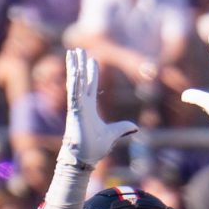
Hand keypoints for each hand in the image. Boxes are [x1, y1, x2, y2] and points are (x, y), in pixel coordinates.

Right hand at [62, 48, 137, 165]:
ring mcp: (77, 107)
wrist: (85, 158)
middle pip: (80, 80)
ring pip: (75, 82)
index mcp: (89, 109)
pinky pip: (74, 92)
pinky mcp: (75, 111)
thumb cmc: (94, 148)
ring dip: (74, 67)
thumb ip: (122, 128)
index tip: (91, 60)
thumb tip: (135, 127)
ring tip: (73, 52)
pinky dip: (74, 80)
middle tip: (78, 49)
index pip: (90, 86)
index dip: (91, 73)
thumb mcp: (113, 135)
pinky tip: (74, 69)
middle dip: (79, 64)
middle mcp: (81, 105)